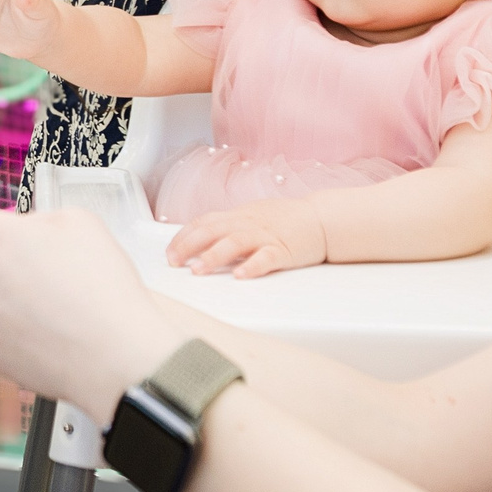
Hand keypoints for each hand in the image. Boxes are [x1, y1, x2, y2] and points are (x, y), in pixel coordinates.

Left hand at [166, 200, 327, 278]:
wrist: (322, 219)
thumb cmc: (286, 220)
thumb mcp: (252, 216)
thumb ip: (228, 226)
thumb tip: (200, 236)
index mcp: (239, 216)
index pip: (204, 222)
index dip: (184, 236)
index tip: (169, 251)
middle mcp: (248, 223)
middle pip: (213, 230)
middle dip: (189, 246)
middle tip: (174, 262)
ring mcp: (266, 236)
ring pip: (235, 243)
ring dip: (214, 256)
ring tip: (198, 269)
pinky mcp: (284, 250)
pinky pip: (266, 258)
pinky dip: (252, 266)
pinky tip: (240, 275)